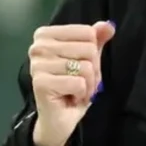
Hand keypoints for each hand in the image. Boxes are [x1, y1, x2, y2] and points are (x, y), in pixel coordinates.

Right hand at [28, 21, 115, 145]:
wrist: (59, 118)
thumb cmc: (72, 86)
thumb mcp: (88, 59)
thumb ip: (96, 40)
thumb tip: (108, 26)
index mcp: (46, 35)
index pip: (88, 32)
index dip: (93, 53)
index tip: (82, 67)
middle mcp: (38, 46)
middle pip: (89, 49)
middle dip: (93, 70)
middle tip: (80, 82)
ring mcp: (37, 65)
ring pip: (85, 67)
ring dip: (88, 84)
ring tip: (76, 91)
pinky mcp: (41, 83)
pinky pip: (79, 83)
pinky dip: (82, 94)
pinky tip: (71, 98)